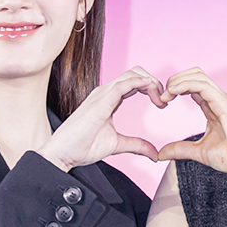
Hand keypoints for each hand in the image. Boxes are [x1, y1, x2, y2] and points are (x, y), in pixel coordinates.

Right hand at [38, 67, 164, 170]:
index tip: (162, 104)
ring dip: (151, 83)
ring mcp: (102, 94)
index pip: (134, 83)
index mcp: (108, 100)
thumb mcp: (117, 145)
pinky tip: (152, 92)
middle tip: (164, 101)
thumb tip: (155, 154)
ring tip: (161, 100)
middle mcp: (105, 93)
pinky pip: (124, 83)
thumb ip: (136, 145)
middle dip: (154, 83)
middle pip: (135, 73)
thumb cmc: (81, 147)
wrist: (62, 153)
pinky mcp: (100, 101)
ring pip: (132, 74)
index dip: (151, 88)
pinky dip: (141, 83)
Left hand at [157, 67, 226, 178]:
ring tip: (165, 94)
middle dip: (175, 79)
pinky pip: (202, 85)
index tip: (162, 101)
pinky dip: (185, 85)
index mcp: (213, 106)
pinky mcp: (225, 103)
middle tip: (161, 95)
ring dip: (177, 80)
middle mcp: (218, 99)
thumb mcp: (199, 152)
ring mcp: (222, 99)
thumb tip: (160, 154)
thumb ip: (180, 150)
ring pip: (197, 75)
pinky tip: (172, 93)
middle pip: (194, 74)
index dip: (175, 88)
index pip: (192, 86)